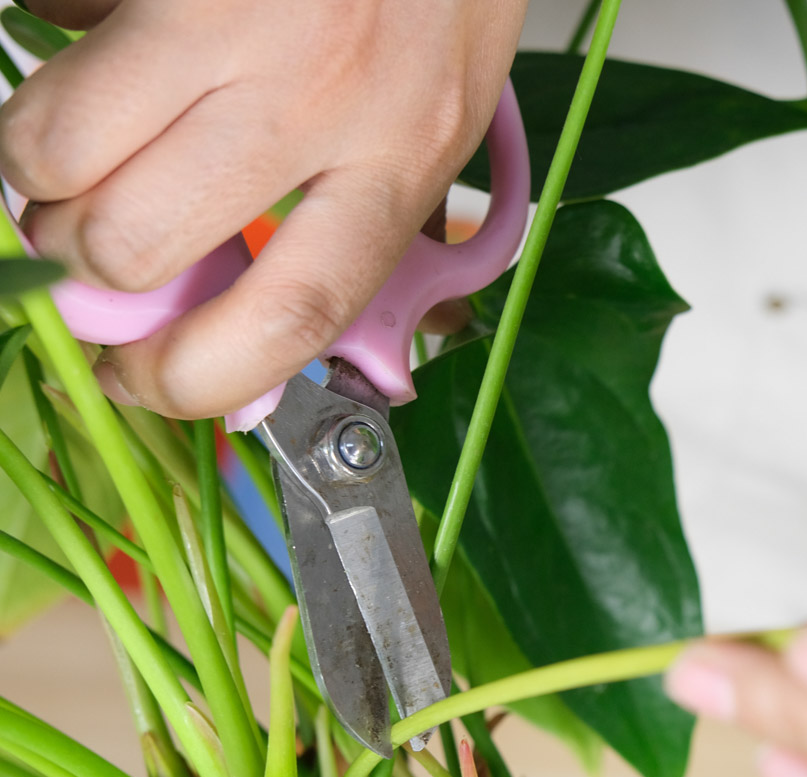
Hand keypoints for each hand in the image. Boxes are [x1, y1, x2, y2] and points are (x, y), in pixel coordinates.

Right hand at [0, 0, 525, 416]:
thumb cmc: (434, 4)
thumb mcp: (437, 127)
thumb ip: (362, 227)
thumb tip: (258, 346)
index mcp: (400, 161)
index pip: (293, 311)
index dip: (194, 377)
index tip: (144, 382)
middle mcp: (324, 94)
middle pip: (137, 240)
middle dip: (85, 264)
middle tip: (95, 237)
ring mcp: (240, 21)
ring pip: (60, 149)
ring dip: (42, 176)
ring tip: (81, 156)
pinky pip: (51, 30)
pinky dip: (50, 71)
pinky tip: (97, 56)